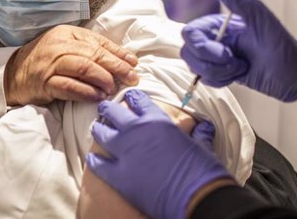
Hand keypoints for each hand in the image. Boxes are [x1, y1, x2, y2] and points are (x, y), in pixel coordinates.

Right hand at [4, 25, 138, 105]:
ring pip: (83, 68)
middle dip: (116, 67)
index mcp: (66, 34)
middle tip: (132, 77)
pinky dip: (86, 92)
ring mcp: (50, 64)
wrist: (13, 73)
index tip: (133, 63)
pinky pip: (69, 87)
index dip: (118, 53)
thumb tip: (122, 58)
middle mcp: (58, 46)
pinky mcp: (44, 83)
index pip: (97, 42)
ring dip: (103, 79)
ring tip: (114, 88)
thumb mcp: (65, 47)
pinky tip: (97, 97)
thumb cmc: (45, 60)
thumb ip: (89, 49)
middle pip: (93, 55)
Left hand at [87, 90, 231, 218]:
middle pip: (113, 112)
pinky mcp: (119, 176)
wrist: (197, 198)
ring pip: (102, 134)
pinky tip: (92, 159)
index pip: (139, 101)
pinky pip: (99, 165)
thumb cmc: (202, 171)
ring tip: (96, 128)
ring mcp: (124, 153)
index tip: (129, 97)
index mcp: (157, 120)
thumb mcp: (202, 146)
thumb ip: (199, 134)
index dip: (133, 98)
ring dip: (98, 130)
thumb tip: (204, 127)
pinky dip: (94, 161)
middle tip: (104, 108)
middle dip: (107, 109)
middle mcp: (136, 131)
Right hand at [180, 0, 296, 101]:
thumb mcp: (262, 18)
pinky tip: (239, 75)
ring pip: (195, 68)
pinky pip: (206, 80)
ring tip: (240, 68)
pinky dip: (221, 81)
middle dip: (210, 62)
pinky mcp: (223, 75)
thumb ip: (239, 2)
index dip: (201, 46)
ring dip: (217, 72)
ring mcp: (217, 59)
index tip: (226, 52)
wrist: (296, 73)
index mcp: (219, 26)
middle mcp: (215, 41)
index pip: (189, 33)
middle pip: (188, 52)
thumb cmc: (282, 43)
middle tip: (235, 62)